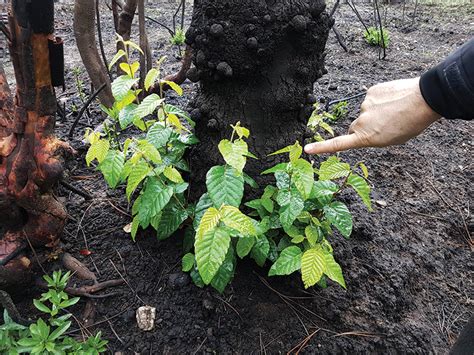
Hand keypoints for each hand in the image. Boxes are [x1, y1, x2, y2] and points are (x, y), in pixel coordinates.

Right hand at [304, 77, 440, 154]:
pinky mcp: (370, 91)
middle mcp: (361, 122)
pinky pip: (372, 98)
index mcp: (366, 137)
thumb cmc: (411, 123)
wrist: (424, 99)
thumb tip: (365, 130)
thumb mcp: (391, 140)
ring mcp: (364, 105)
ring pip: (365, 112)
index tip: (307, 149)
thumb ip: (373, 138)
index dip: (321, 148)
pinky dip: (380, 100)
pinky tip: (393, 100)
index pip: (338, 143)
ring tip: (394, 111)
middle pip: (355, 127)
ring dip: (375, 113)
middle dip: (365, 127)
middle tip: (385, 126)